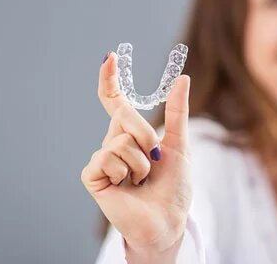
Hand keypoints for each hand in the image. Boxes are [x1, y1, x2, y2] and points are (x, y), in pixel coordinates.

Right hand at [81, 52, 191, 255]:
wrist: (168, 220)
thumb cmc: (173, 187)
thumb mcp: (180, 144)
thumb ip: (178, 112)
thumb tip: (183, 79)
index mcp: (131, 134)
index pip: (116, 101)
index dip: (110, 79)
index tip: (109, 56)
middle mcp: (113, 142)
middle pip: (123, 115)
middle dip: (147, 135)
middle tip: (155, 158)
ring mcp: (102, 158)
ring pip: (120, 140)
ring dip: (141, 162)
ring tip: (142, 180)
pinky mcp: (93, 175)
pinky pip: (107, 158)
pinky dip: (125, 172)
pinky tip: (126, 187)